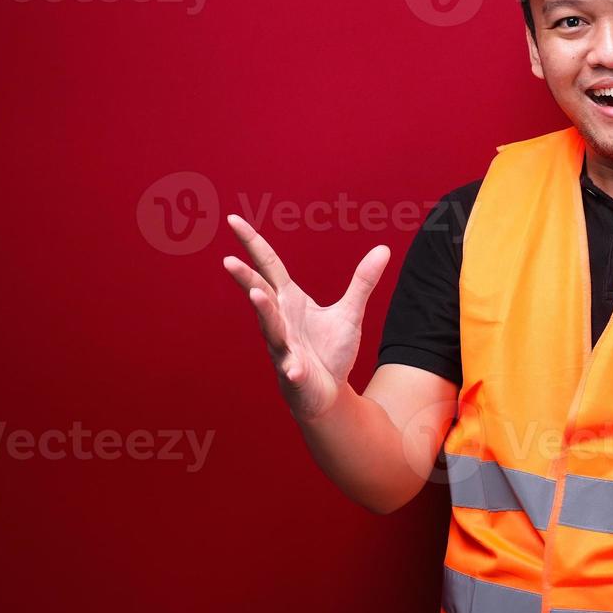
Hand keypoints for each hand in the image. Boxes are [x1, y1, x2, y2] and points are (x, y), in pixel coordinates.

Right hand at [222, 214, 389, 420]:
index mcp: (289, 300)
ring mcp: (283, 346)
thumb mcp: (350, 312)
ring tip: (256, 295)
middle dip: (245, 277)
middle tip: (228, 260)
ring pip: (270, 326)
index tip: (233, 220)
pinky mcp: (292, 372)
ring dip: (263, 311)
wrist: (328, 393)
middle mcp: (279, 319)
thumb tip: (384, 248)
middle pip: (260, 291)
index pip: (267, 265)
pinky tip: (294, 369)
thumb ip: (363, 281)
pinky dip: (292, 368)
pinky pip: (291, 368)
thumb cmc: (330, 352)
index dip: (251, 243)